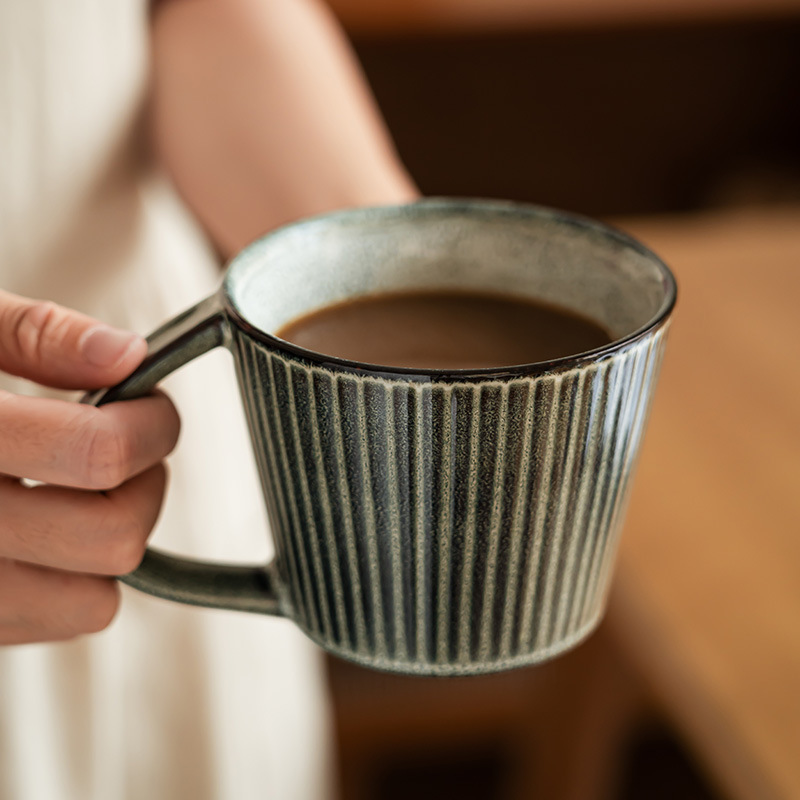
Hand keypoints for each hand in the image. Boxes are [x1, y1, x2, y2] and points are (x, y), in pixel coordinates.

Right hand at [0, 291, 179, 643]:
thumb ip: (36, 335)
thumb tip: (126, 356)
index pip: (96, 454)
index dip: (150, 424)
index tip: (148, 405)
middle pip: (111, 538)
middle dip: (143, 485)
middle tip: (124, 447)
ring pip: (93, 601)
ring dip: (112, 539)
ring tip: (83, 490)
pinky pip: (56, 622)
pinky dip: (73, 579)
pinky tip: (44, 526)